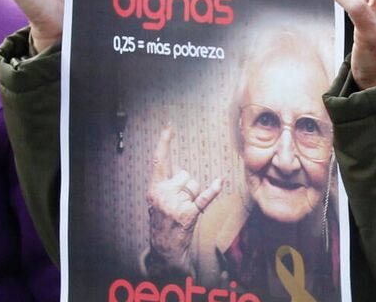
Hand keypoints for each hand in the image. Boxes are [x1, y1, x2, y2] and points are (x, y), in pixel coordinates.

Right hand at [147, 127, 221, 268]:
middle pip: (184, 174)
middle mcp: (163, 194)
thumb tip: (182, 170)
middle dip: (186, 186)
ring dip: (193, 195)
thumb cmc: (163, 220)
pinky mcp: (189, 214)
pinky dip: (213, 190)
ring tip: (184, 210)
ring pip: (194, 185)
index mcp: (154, 188)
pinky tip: (221, 181)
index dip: (164, 143)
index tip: (168, 127)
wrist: (164, 248)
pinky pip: (204, 197)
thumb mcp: (158, 199)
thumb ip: (167, 182)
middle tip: (179, 203)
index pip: (159, 161)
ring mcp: (175, 204)